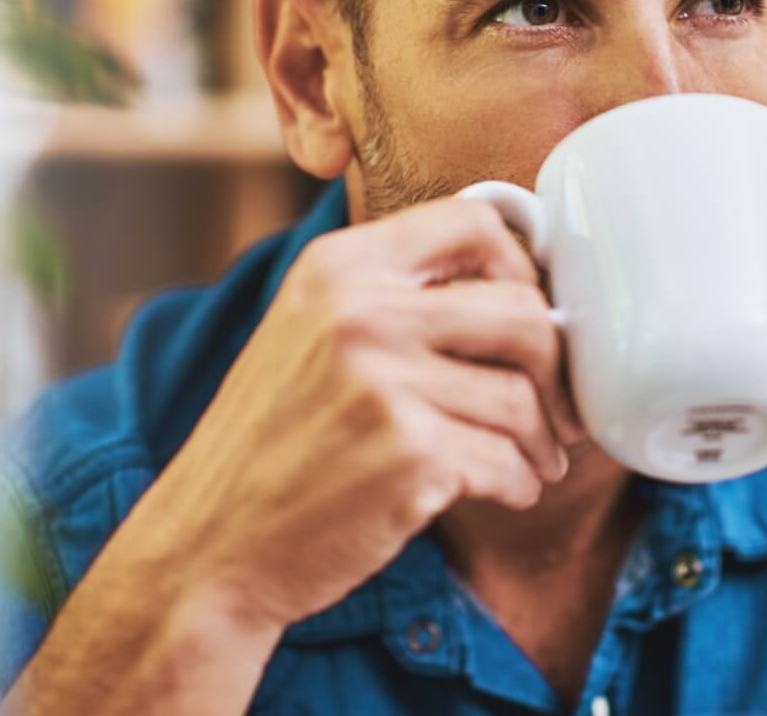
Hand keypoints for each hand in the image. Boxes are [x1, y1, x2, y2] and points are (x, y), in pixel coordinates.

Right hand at [140, 194, 583, 629]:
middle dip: (553, 367)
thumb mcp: (312, 331)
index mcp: (339, 266)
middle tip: (555, 406)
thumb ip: (395, 294)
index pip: (475, 222)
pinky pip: (509, 461)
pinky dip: (521, 482)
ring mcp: (385, 383)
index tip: (531, 311)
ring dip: (541, 439)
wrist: (211, 542)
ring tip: (532, 460)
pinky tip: (507, 490)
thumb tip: (522, 284)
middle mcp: (361, 311)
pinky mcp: (409, 455)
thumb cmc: (276, 441)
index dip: (523, 266)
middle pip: (522, 309)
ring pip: (523, 397)